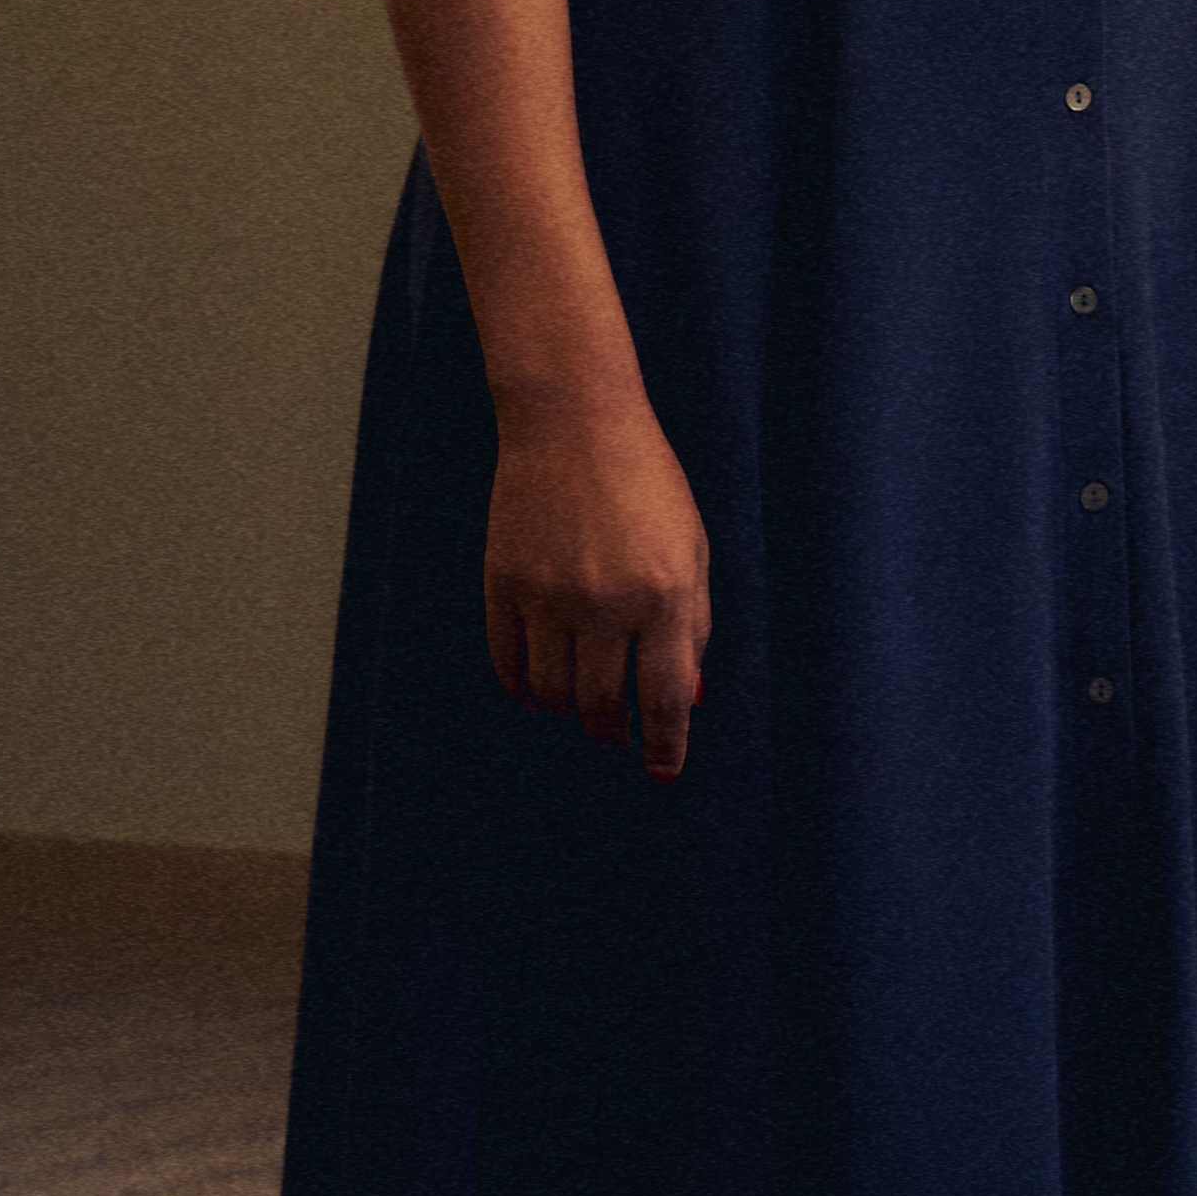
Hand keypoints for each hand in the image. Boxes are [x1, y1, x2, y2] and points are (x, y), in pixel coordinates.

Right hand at [483, 393, 710, 773]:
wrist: (573, 423)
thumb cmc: (646, 484)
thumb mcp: (691, 549)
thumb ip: (692, 625)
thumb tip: (685, 697)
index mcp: (665, 594)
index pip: (665, 698)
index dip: (664, 746)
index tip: (662, 772)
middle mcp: (607, 602)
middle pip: (601, 707)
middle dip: (611, 735)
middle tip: (613, 740)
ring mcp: (550, 596)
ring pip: (551, 694)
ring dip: (566, 713)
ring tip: (577, 709)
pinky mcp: (504, 584)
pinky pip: (508, 663)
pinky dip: (522, 687)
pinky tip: (536, 688)